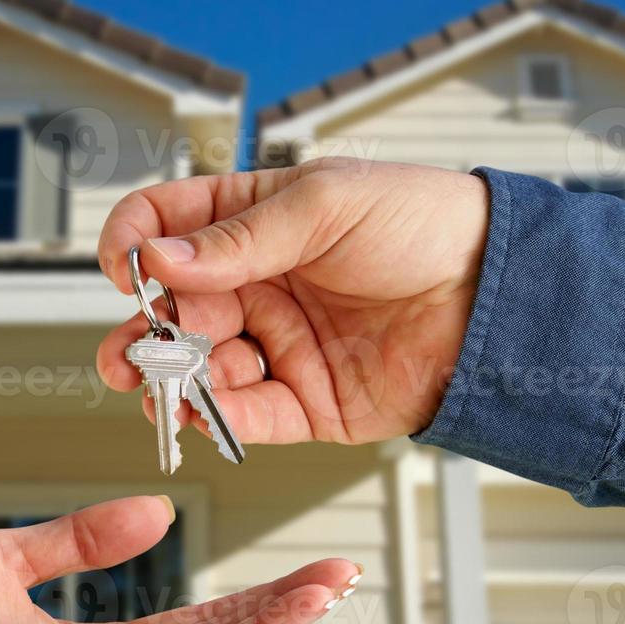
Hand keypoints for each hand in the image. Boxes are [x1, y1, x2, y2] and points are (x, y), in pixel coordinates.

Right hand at [96, 158, 489, 444]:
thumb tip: (161, 259)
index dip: (135, 244)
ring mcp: (280, 344)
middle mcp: (260, 285)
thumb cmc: (427, 225)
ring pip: (202, 369)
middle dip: (141, 334)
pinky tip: (202, 414)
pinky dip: (219, 419)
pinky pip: (249, 416)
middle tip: (128, 354)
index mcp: (257, 222)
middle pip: (174, 310)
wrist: (499, 293)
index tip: (125, 268)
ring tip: (161, 389)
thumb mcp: (327, 204)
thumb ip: (240, 238)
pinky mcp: (308, 401)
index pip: (170, 227)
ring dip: (173, 382)